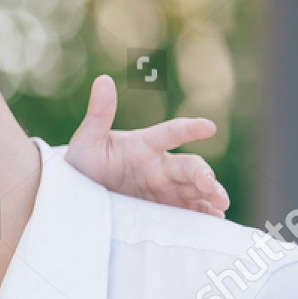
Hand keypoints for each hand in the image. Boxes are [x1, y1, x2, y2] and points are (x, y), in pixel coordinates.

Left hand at [65, 75, 230, 216]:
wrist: (77, 196)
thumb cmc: (82, 164)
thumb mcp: (86, 141)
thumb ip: (98, 114)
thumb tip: (102, 79)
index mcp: (143, 146)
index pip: (170, 133)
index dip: (189, 129)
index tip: (209, 126)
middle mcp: (159, 166)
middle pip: (188, 166)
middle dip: (203, 174)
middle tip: (209, 186)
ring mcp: (164, 189)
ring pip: (195, 188)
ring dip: (211, 194)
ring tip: (221, 205)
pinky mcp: (164, 209)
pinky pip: (189, 210)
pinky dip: (205, 214)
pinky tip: (216, 219)